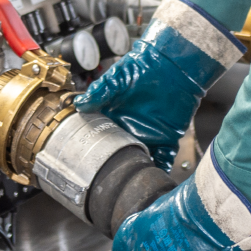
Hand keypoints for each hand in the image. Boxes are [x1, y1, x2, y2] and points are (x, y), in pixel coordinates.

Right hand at [75, 0, 244, 170]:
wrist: (170, 64)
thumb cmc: (141, 67)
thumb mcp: (115, 79)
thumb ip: (99, 92)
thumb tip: (79, 104)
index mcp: (114, 117)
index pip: (101, 138)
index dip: (95, 150)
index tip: (88, 162)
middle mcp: (129, 129)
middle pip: (119, 154)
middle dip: (114, 167)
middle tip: (108, 180)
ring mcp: (148, 134)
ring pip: (140, 159)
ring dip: (137, 171)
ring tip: (130, 185)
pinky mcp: (168, 137)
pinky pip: (164, 158)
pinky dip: (160, 168)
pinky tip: (153, 176)